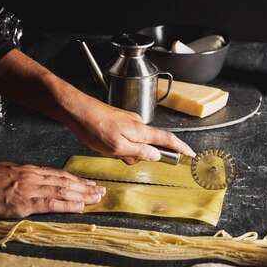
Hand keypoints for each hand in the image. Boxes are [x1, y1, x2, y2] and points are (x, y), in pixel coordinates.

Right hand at [0, 162, 106, 217]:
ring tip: (97, 198)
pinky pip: (49, 204)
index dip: (77, 179)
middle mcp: (32, 177)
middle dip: (85, 186)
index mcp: (29, 170)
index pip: (59, 174)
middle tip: (101, 191)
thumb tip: (39, 180)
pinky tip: (79, 206)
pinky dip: (67, 205)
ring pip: (62, 191)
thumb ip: (25, 176)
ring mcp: (28, 190)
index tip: (90, 183)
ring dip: (82, 195)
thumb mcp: (8, 172)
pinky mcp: (22, 204)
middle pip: (65, 181)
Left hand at [67, 94, 195, 164]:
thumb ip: (139, 153)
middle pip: (147, 146)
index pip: (168, 140)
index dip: (181, 148)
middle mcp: (138, 124)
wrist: (76, 109)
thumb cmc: (93, 126)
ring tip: (104, 146)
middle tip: (116, 155)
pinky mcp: (118, 121)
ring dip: (121, 151)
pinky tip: (100, 142)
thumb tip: (156, 156)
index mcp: (140, 131)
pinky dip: (114, 145)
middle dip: (134, 156)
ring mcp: (128, 122)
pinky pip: (123, 138)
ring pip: (133, 144)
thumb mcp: (117, 147)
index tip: (191, 154)